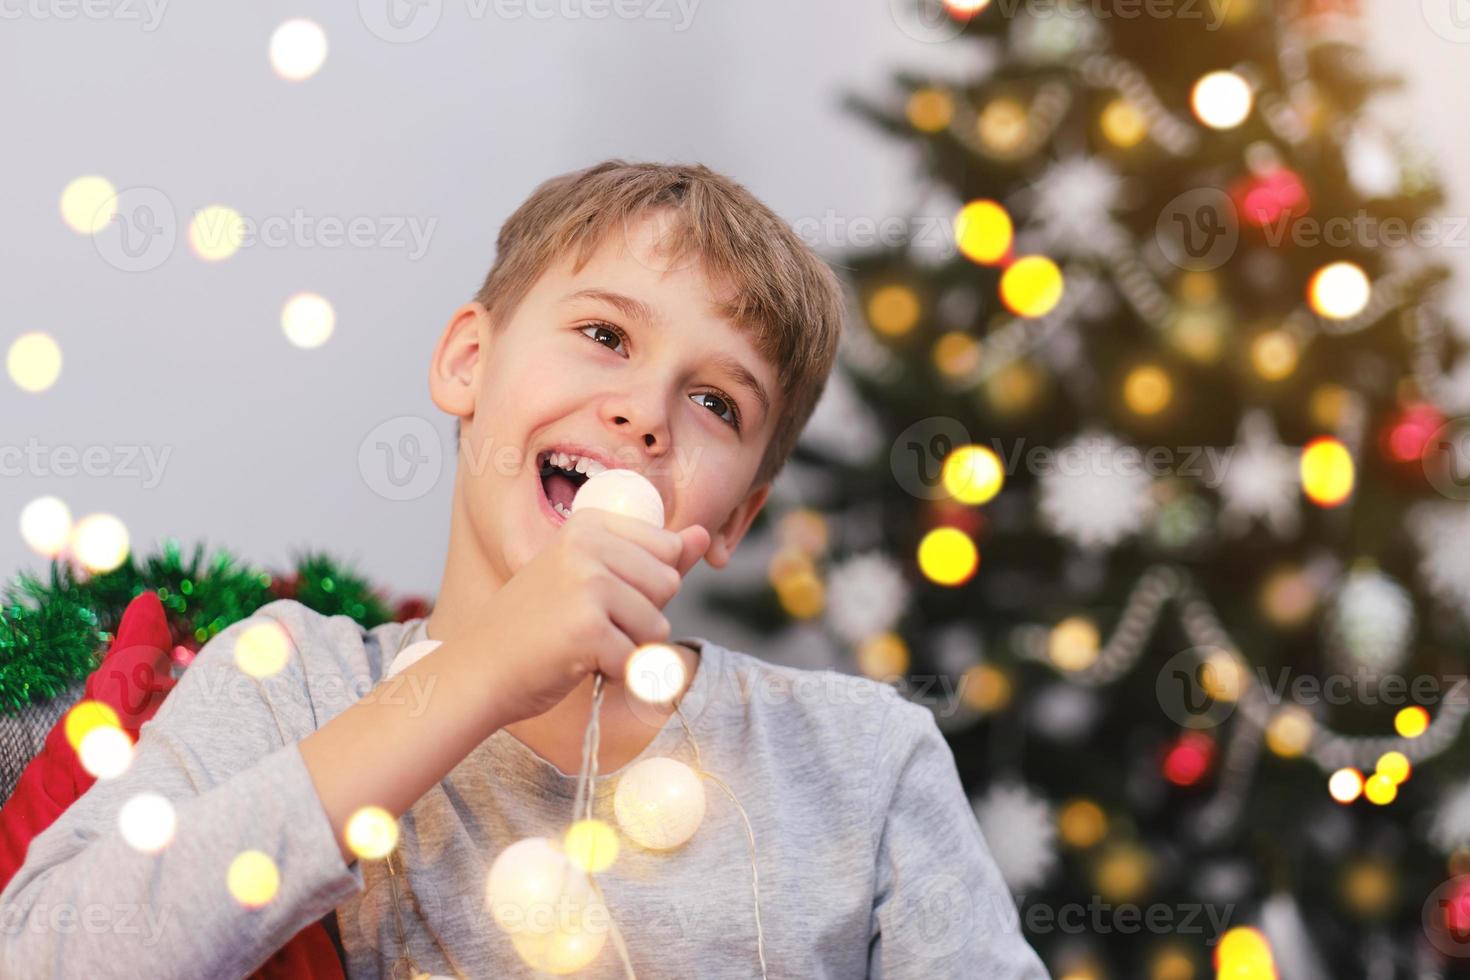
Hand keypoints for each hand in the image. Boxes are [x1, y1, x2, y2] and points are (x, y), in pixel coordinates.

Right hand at [465, 507, 710, 726]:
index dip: (645, 585)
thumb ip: (652, 558)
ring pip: (658, 626)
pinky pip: (637, 660)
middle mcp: (587, 545)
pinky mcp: (588, 628)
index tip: (601, 596)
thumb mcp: (592, 579)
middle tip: (590, 625)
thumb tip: (705, 535)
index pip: (667, 548)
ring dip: (630, 649)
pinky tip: (578, 665)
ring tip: (583, 644)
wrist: (479, 670)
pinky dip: (616, 674)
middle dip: (642, 618)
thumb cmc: (537, 627)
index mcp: (589, 524)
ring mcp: (587, 584)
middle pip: (668, 585)